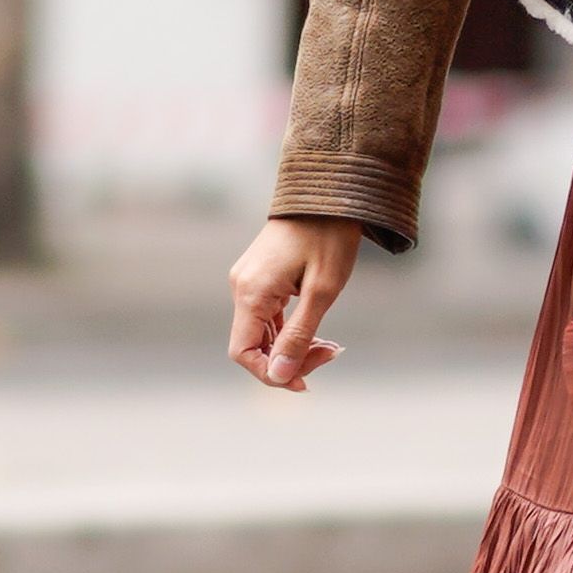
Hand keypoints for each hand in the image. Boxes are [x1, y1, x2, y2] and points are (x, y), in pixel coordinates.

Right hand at [228, 216, 362, 388]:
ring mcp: (248, 280)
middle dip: (289, 360)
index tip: (305, 381)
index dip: (270, 374)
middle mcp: (241, 286)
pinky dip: (290, 329)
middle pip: (253, 344)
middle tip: (331, 355)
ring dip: (293, 346)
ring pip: (262, 332)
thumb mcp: (322, 291)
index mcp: (251, 292)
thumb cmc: (330, 237)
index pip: (242, 352)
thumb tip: (280, 377)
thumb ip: (299, 336)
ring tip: (331, 346)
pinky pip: (267, 315)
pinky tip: (318, 332)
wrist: (330, 191)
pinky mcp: (260, 275)